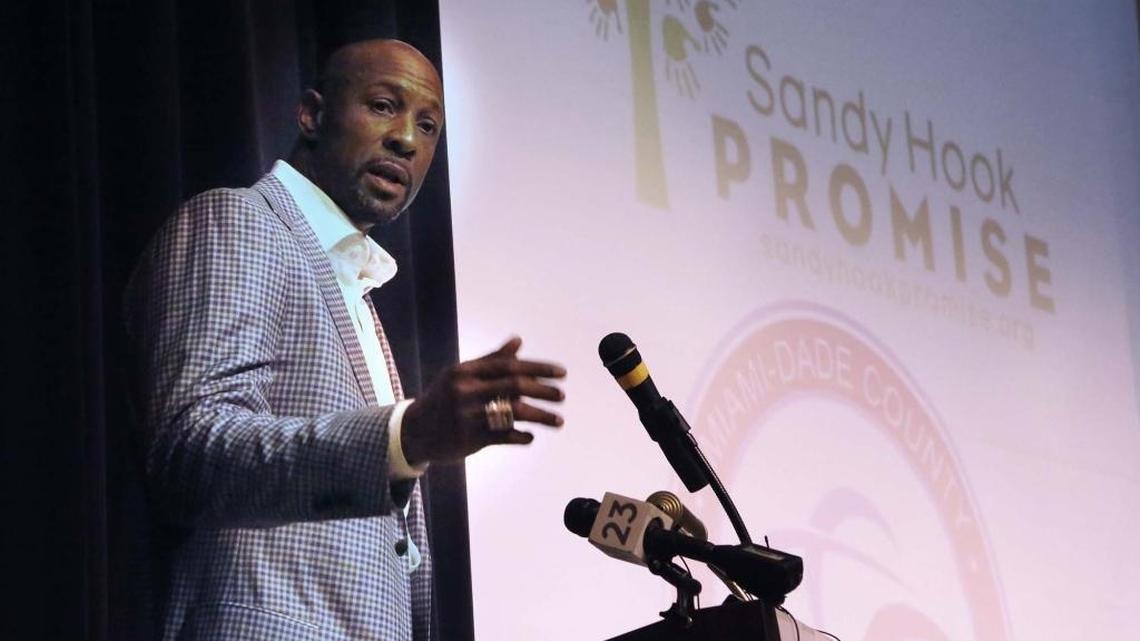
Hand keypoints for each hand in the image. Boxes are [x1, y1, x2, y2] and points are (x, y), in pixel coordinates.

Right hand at [400, 337, 565, 465]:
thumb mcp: (461, 375)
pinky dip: (521, 436)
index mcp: (465, 371)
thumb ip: (491, 360)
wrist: (413, 431)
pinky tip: (531, 436)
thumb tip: (518, 341)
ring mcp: (467, 416)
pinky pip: (504, 437)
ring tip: (559, 421)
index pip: (509, 365)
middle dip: (543, 390)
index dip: (538, 368)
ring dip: (540, 416)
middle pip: (513, 386)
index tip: (561, 373)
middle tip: (562, 395)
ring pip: (513, 413)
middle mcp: (466, 390)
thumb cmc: (443, 398)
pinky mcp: (469, 439)